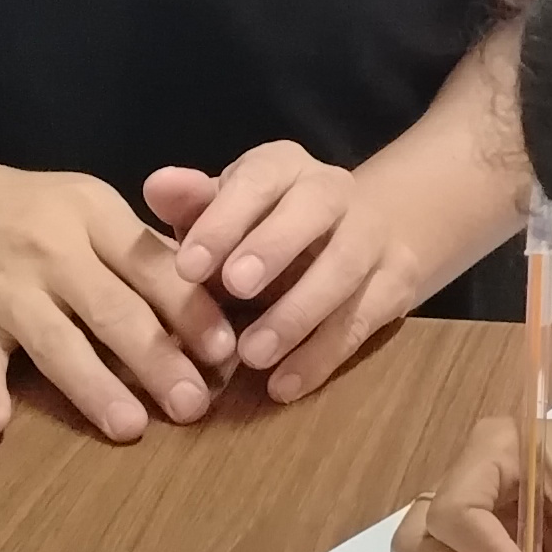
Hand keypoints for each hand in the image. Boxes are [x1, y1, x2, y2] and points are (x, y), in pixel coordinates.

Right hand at [0, 161, 230, 442]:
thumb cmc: (4, 210)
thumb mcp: (72, 206)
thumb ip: (132, 246)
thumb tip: (204, 288)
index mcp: (89, 214)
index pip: (151, 265)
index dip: (192, 309)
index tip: (227, 350)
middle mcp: (50, 250)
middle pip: (114, 310)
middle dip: (159, 359)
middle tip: (197, 405)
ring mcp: (2, 288)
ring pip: (57, 342)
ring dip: (95, 386)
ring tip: (131, 428)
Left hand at [141, 142, 446, 401]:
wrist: (362, 231)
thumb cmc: (266, 227)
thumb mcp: (226, 212)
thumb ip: (192, 205)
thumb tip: (156, 186)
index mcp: (283, 167)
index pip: (257, 179)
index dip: (223, 220)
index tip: (187, 266)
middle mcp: (333, 190)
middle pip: (314, 208)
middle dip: (274, 247)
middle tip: (235, 288)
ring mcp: (371, 235)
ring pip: (344, 267)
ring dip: (299, 312)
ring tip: (252, 355)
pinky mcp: (394, 283)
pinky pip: (362, 320)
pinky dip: (322, 356)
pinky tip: (284, 385)